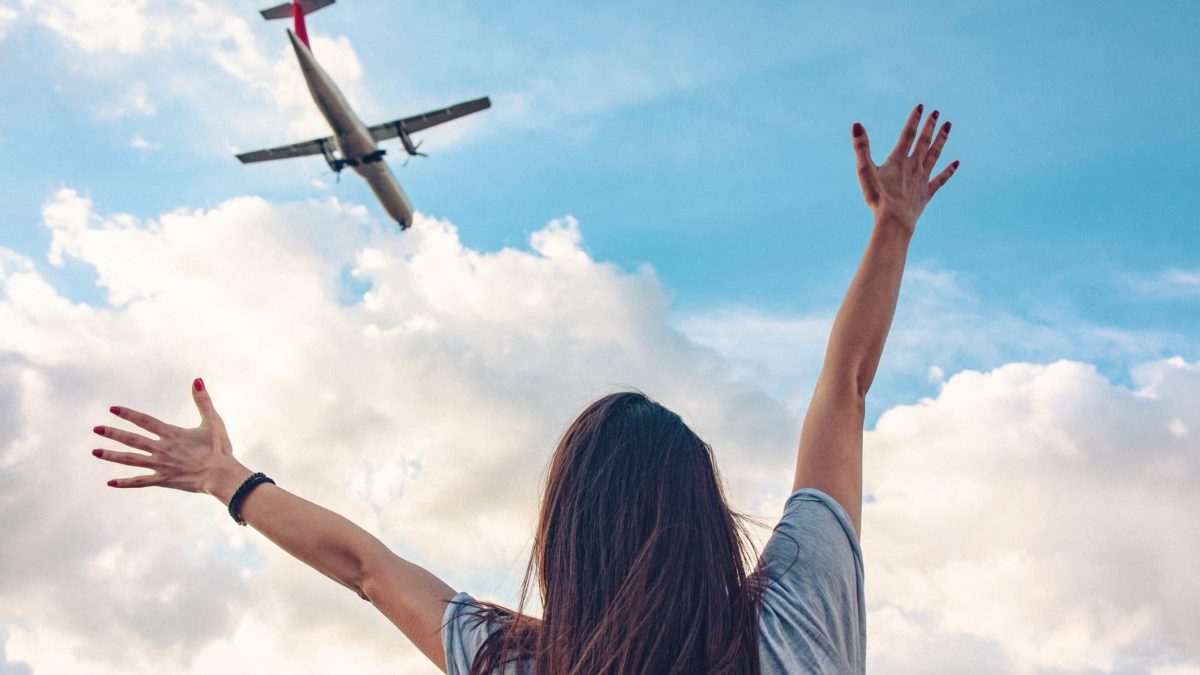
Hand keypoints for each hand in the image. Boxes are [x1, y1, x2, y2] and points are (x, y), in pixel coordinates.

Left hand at [92, 378, 248, 495]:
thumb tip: (197, 380)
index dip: (128, 414)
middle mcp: (162, 449)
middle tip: (95, 429)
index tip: (113, 409)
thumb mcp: (213, 422)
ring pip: (130, 459)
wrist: (221, 475)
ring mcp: (160, 465)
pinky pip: (140, 481)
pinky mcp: (163, 479)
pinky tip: (110, 482)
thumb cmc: (219, 448)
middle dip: (112, 433)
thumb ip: (203, 401)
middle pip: (132, 440)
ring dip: (111, 455)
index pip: (145, 421)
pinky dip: (125, 482)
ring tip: (94, 451)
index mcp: (172, 434)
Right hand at [852, 104, 958, 231]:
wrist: (893, 220)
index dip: (914, 119)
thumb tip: (856, 125)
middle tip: (937, 112)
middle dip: (930, 126)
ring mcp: (922, 179)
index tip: (921, 107)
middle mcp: (913, 166)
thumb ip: (861, 147)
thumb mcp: (864, 171)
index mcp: (898, 160)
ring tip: (948, 126)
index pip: (908, 134)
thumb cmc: (877, 197)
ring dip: (941, 140)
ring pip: (935, 155)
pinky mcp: (926, 193)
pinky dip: (949, 171)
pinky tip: (957, 163)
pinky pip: (940, 179)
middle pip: (924, 142)